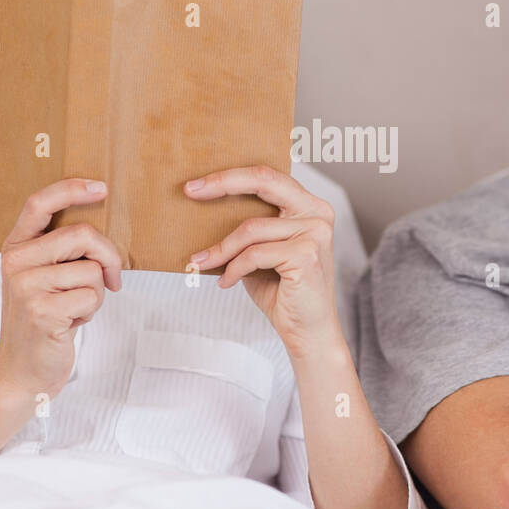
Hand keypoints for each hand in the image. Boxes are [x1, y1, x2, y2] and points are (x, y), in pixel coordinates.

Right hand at [0, 178, 122, 397]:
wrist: (20, 371)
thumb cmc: (43, 319)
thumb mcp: (41, 278)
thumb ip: (60, 251)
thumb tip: (102, 227)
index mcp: (15, 247)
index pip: (39, 203)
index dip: (71, 189)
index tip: (101, 188)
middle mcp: (15, 262)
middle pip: (82, 235)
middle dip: (109, 256)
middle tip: (113, 278)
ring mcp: (26, 287)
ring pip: (92, 270)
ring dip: (97, 293)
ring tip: (74, 308)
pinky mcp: (41, 312)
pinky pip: (92, 297)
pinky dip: (91, 312)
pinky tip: (70, 323)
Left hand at [184, 165, 341, 356]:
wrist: (308, 332)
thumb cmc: (283, 291)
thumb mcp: (262, 251)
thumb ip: (249, 228)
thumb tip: (205, 209)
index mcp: (310, 205)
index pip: (268, 177)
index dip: (230, 176)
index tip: (196, 185)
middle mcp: (317, 213)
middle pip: (264, 181)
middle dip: (223, 183)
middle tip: (191, 191)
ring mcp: (315, 233)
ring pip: (251, 228)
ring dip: (220, 249)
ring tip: (201, 263)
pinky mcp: (306, 256)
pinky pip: (254, 254)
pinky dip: (233, 269)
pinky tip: (225, 282)